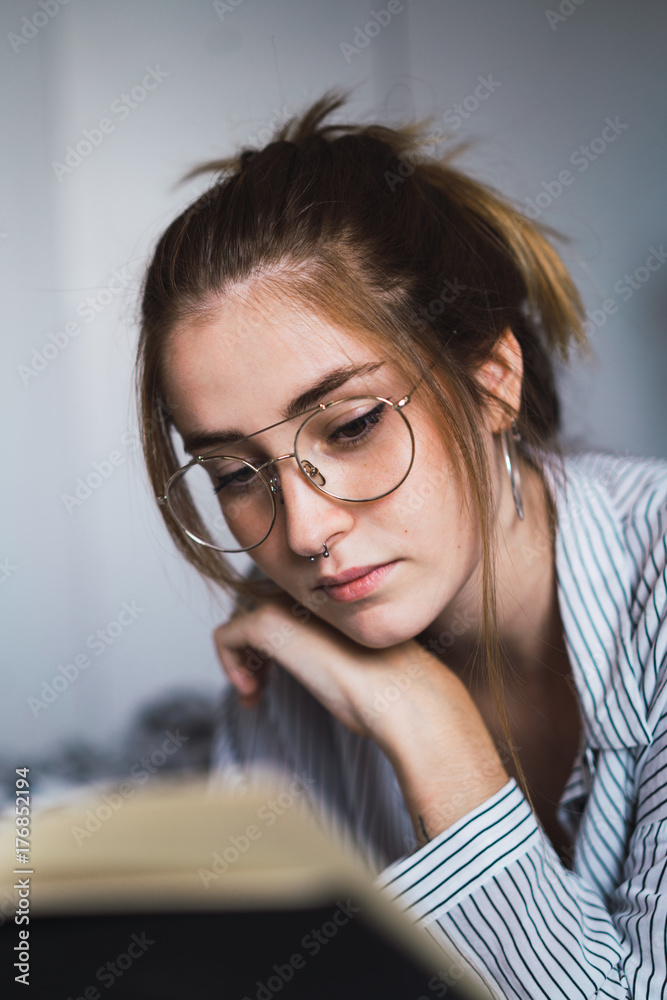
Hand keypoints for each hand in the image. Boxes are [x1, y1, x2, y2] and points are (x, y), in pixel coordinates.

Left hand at [213, 592, 430, 738]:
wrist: (399, 694)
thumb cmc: (388, 688)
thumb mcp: (358, 660)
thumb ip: (332, 651)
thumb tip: (313, 664)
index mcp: (332, 593)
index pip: (284, 608)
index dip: (275, 645)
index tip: (275, 679)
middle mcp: (307, 590)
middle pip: (259, 614)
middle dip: (255, 654)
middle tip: (261, 689)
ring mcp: (286, 601)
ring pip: (241, 624)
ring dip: (241, 661)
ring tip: (254, 693)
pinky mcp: (267, 622)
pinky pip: (226, 636)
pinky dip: (228, 665)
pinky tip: (250, 692)